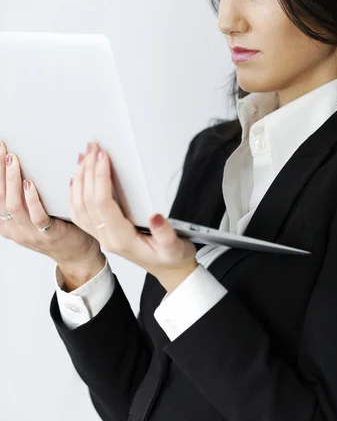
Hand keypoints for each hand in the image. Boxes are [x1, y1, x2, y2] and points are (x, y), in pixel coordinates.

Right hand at [0, 141, 101, 266]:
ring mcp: (30, 234)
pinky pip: (37, 216)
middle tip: (3, 150)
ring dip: (12, 181)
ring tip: (13, 161)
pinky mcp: (48, 234)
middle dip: (0, 171)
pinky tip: (30, 184)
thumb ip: (24, 197)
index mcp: (6, 224)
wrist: (76, 253)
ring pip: (14, 206)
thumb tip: (20, 165)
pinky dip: (32, 199)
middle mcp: (14, 230)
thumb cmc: (56, 228)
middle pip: (0, 198)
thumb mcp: (32, 215)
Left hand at [69, 142, 197, 287]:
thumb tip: (155, 216)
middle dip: (89, 171)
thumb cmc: (173, 259)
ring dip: (80, 179)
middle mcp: (107, 238)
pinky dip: (75, 193)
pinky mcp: (102, 233)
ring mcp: (102, 236)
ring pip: (79, 206)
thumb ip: (165, 234)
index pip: (103, 204)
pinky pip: (80, 213)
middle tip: (93, 148)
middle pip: (87, 201)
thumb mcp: (176, 248)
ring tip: (83, 157)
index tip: (104, 157)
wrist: (170, 272)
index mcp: (122, 239)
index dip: (100, 178)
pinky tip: (77, 179)